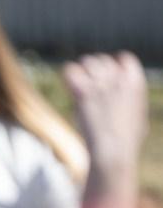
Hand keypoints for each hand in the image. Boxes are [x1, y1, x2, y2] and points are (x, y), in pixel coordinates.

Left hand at [63, 51, 148, 188]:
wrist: (114, 150)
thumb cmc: (127, 139)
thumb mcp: (138, 114)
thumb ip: (130, 97)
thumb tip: (126, 95)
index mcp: (136, 82)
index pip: (124, 58)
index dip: (115, 65)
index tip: (109, 77)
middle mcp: (119, 79)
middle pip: (102, 59)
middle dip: (95, 70)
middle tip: (91, 87)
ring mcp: (101, 84)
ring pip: (87, 61)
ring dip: (83, 72)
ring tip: (82, 87)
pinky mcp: (84, 92)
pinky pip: (70, 69)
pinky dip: (68, 74)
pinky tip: (70, 86)